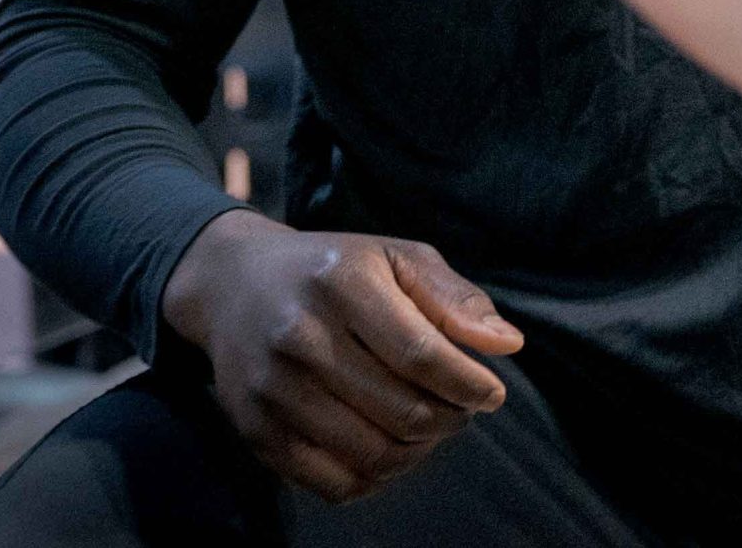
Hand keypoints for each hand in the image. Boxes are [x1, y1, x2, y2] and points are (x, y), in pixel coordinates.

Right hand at [160, 209, 525, 502]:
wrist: (232, 286)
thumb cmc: (334, 270)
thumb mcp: (396, 258)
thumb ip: (454, 299)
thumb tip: (508, 345)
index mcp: (342, 283)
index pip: (421, 354)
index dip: (468, 383)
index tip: (491, 393)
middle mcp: (300, 336)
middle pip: (402, 410)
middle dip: (451, 418)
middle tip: (461, 409)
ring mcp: (273, 390)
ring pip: (373, 454)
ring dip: (419, 451)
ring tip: (430, 427)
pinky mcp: (256, 432)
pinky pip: (334, 484)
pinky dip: (377, 477)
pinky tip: (390, 448)